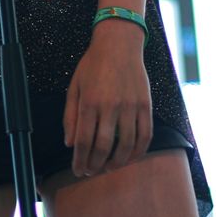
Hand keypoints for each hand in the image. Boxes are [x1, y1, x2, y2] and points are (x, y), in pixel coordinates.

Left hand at [63, 23, 151, 178]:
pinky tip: (131, 157)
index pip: (84, 141)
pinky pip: (145, 135)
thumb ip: (71, 116)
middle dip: (96, 164)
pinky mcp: (145, 105)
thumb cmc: (93, 65)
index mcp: (90, 102)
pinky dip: (139, 150)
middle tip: (91, 172)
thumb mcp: (74, 87)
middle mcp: (110, 106)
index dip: (80, 160)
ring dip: (117, 161)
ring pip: (126, 145)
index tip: (78, 169)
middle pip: (103, 147)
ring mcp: (130, 106)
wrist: (119, 44)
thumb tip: (70, 144)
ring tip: (109, 167)